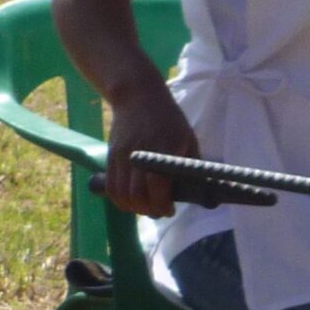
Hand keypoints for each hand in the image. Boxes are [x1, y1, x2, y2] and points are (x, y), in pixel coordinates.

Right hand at [104, 82, 201, 217]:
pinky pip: (110, 186)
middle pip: (137, 194)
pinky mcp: (110, 157)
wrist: (138, 98)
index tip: (171, 210)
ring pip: (121, 194)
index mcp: (163, 150)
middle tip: (160, 211)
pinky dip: (119, 199)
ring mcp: (121, 157)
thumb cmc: (169, 120)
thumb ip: (190, 164)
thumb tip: (199, 189)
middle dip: (150, 210)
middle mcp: (139, 155)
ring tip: (146, 207)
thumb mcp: (188, 139)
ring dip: (134, 207)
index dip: (162, 203)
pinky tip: (131, 201)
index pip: (157, 186)